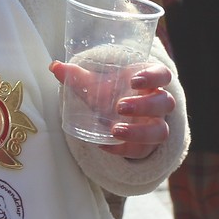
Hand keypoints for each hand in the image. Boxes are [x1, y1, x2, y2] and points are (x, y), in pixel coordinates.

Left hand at [50, 60, 173, 159]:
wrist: (113, 116)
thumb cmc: (109, 93)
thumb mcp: (94, 84)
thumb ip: (75, 75)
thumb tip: (54, 66)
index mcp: (149, 81)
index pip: (163, 74)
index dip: (154, 76)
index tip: (133, 80)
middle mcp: (157, 104)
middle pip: (165, 103)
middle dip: (144, 105)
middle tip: (119, 106)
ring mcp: (155, 125)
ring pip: (161, 131)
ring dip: (139, 132)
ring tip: (115, 130)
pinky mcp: (147, 146)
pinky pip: (142, 151)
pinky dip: (123, 150)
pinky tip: (104, 145)